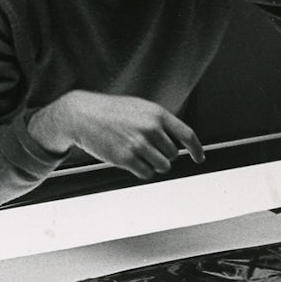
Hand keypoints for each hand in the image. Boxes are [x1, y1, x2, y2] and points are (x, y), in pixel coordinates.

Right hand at [30, 90, 204, 179]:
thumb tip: (175, 139)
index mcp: (157, 114)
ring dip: (153, 164)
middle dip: (162, 154)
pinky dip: (141, 170)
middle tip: (145, 148)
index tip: (199, 158)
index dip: (196, 149)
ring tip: (137, 154)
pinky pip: (146, 173)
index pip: (187, 135)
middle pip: (172, 154)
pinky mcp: (126, 158)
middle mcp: (151, 129)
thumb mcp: (138, 107)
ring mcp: (139, 144)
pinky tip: (130, 161)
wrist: (81, 115)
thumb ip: (157, 121)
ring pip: (162, 166)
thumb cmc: (109, 111)